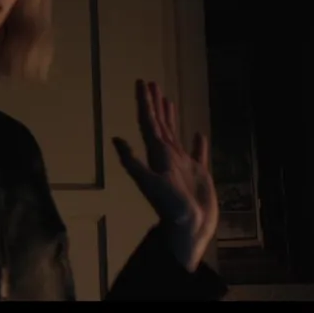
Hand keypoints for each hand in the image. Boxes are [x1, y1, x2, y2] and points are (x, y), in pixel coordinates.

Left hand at [113, 80, 218, 271]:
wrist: (188, 229)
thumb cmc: (169, 207)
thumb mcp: (149, 182)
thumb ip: (132, 161)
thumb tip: (115, 138)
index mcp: (157, 154)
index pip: (148, 122)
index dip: (145, 102)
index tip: (142, 83)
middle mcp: (167, 156)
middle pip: (159, 124)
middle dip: (154, 103)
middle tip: (151, 83)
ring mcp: (183, 164)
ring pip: (174, 134)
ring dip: (170, 117)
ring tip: (168, 99)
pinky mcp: (198, 174)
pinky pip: (198, 154)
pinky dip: (198, 144)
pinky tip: (198, 134)